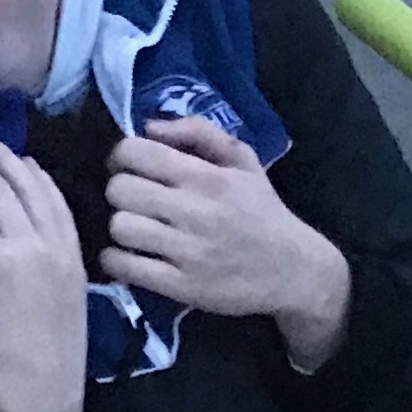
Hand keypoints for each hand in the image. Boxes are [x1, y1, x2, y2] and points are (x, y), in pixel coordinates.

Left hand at [104, 115, 349, 368]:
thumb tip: (149, 126)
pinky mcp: (180, 285)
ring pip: (119, 227)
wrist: (295, 271)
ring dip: (120, 227)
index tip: (130, 168)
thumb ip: (198, 132)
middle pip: (119, 190)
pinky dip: (116, 260)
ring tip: (137, 229)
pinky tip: (130, 256)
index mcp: (207, 177)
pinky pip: (123, 266)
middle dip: (120, 192)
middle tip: (135, 201)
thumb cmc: (262, 212)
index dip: (122, 157)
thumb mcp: (243, 161)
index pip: (134, 153)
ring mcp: (187, 251)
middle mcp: (195, 211)